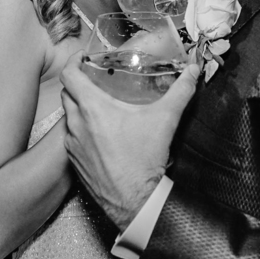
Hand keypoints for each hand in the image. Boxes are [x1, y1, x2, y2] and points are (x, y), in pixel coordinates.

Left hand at [61, 52, 200, 229]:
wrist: (135, 200)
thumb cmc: (145, 160)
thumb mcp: (165, 119)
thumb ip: (180, 91)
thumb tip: (192, 71)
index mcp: (93, 108)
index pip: (69, 74)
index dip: (73, 61)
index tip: (83, 58)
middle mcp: (77, 123)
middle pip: (67, 93)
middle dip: (78, 84)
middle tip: (95, 81)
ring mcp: (73, 144)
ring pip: (67, 116)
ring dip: (78, 108)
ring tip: (97, 106)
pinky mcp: (74, 162)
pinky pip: (70, 138)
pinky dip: (80, 130)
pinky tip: (97, 134)